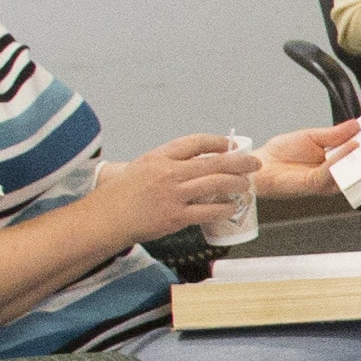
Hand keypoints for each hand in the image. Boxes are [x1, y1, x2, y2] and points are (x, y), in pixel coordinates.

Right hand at [91, 132, 256, 240]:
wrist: (105, 218)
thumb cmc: (121, 194)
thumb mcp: (142, 168)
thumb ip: (167, 165)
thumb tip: (195, 164)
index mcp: (159, 156)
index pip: (195, 142)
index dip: (217, 142)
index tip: (230, 145)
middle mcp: (168, 172)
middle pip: (213, 162)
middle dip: (239, 162)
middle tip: (255, 163)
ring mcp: (172, 195)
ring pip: (214, 184)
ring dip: (236, 184)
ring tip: (247, 185)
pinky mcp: (175, 217)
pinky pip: (208, 211)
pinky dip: (224, 208)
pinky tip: (233, 207)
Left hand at [251, 122, 351, 203]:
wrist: (261, 165)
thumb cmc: (282, 152)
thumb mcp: (313, 136)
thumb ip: (335, 134)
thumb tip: (356, 125)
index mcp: (332, 162)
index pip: (354, 154)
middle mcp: (331, 174)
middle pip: (355, 165)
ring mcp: (325, 181)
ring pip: (347, 169)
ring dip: (358, 155)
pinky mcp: (315, 184)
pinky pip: (332, 171)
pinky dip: (342, 157)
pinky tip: (351, 146)